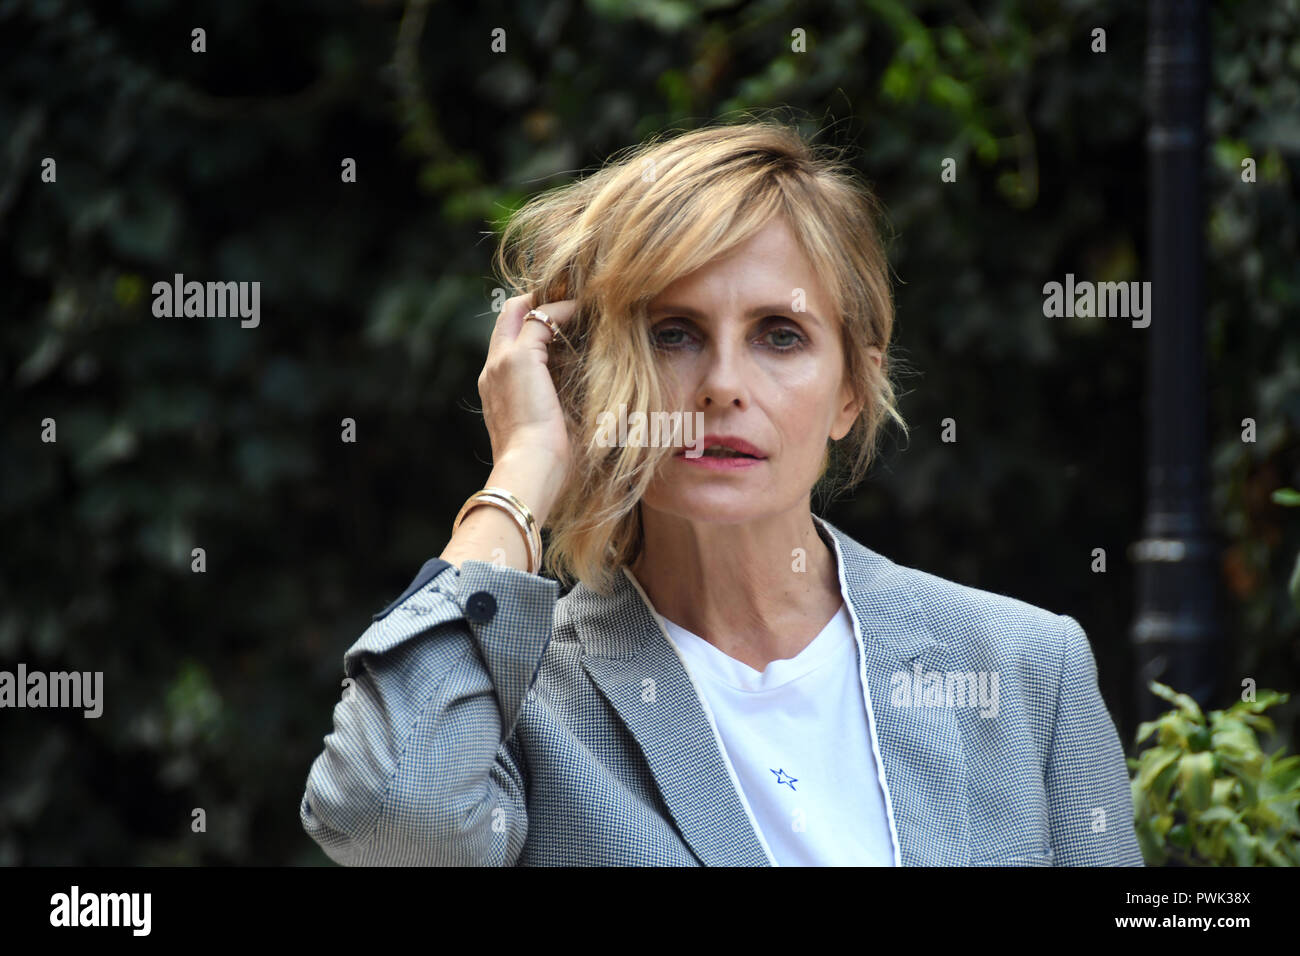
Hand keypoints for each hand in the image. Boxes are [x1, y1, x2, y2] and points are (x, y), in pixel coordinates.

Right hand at [478, 293, 577, 509]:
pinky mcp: (519, 357)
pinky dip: (565, 311)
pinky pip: (541, 318)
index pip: (508, 342)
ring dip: (552, 303)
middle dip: (538, 303)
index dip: (533, 326)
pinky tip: (585, 314)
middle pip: (508, 316)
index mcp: (496, 389)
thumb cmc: (546, 463)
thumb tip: (590, 400)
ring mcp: (502, 361)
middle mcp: (492, 370)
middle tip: (573, 302)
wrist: (530, 469)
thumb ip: (559, 407)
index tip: (566, 324)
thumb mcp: (550, 429)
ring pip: (520, 310)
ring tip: (583, 302)